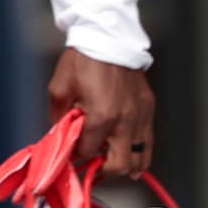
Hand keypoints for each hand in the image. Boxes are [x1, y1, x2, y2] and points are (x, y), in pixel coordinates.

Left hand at [47, 47, 155, 176]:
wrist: (107, 37)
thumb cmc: (83, 59)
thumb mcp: (59, 87)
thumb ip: (58, 116)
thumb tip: (60, 134)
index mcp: (101, 117)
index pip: (88, 152)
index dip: (78, 155)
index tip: (73, 153)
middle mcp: (125, 121)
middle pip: (119, 165)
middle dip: (103, 170)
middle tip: (93, 166)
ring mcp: (140, 116)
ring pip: (140, 159)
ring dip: (125, 166)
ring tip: (112, 165)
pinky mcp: (149, 109)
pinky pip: (148, 142)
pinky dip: (141, 154)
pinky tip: (134, 159)